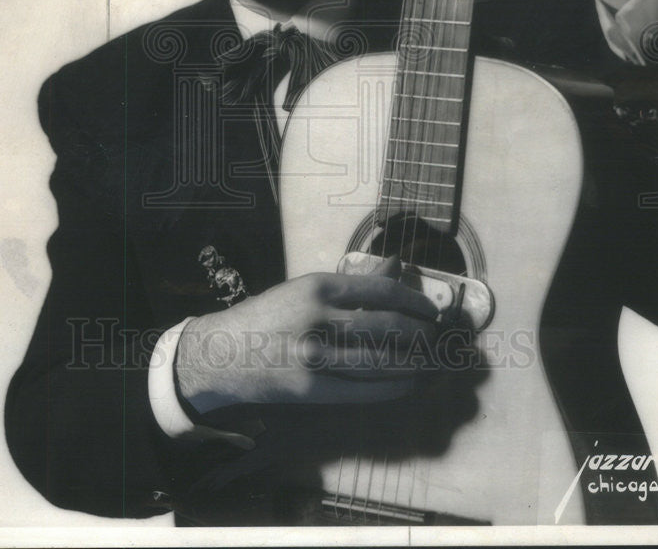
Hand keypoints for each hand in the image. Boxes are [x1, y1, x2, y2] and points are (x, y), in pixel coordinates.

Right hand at [175, 258, 438, 413]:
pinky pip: (365, 390)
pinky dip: (394, 387)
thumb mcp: (305, 290)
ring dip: (414, 362)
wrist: (222, 354)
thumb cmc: (267, 317)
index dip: (413, 300)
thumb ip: (352, 284)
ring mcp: (315, 356)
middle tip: (436, 336)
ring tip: (430, 360)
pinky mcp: (312, 389)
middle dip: (420, 332)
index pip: (380, 290)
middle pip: (387, 326)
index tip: (429, 308)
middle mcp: (318, 318)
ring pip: (381, 360)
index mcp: (317, 286)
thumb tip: (397, 266)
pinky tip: (409, 383)